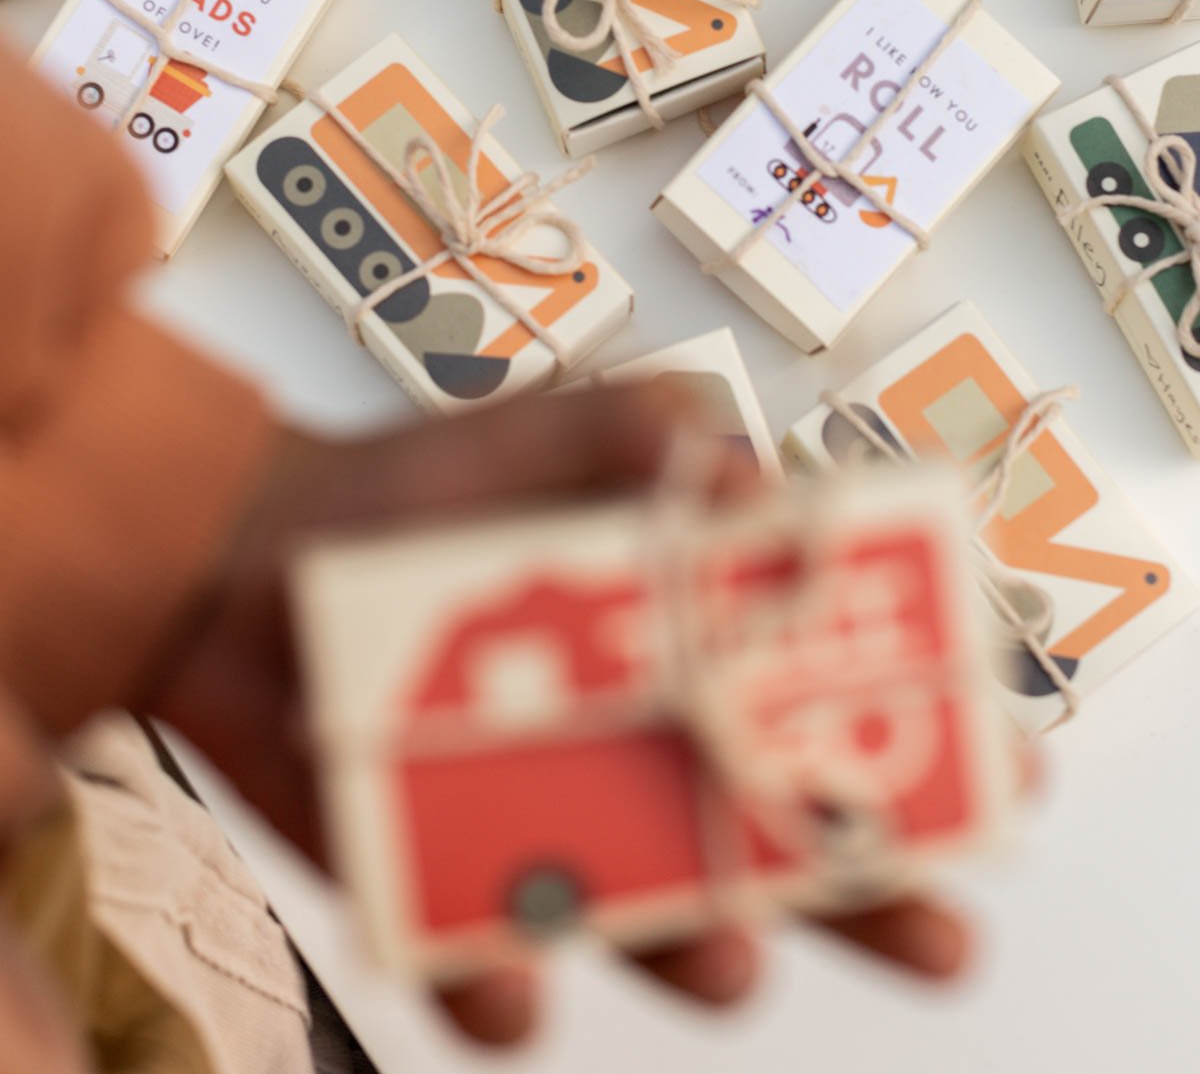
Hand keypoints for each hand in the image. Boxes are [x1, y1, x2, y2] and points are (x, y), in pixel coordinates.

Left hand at [141, 383, 970, 1046]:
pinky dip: (500, 989)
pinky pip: (483, 963)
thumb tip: (753, 483)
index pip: (827, 697)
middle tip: (939, 932)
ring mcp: (547, 817)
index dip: (918, 735)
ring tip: (731, 958)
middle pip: (778, 836)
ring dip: (707, 955)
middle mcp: (638, 740)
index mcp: (684, 637)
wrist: (252, 550)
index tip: (998, 770)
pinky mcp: (440, 874)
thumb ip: (655, 433)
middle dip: (870, 890)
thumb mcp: (554, 428)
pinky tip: (512, 988)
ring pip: (657, 919)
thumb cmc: (424, 484)